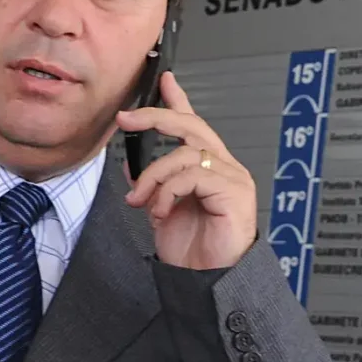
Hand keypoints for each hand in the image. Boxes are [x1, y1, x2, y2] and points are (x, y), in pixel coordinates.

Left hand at [116, 71, 257, 269]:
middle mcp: (224, 166)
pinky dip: (168, 191)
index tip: (164, 79)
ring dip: (154, 176)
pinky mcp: (234, 191)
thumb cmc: (192, 250)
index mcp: (208, 167)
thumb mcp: (160, 209)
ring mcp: (233, 177)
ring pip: (185, 153)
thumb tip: (131, 162)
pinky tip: (160, 212)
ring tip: (141, 202)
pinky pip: (193, 175)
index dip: (179, 100)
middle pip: (192, 126)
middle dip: (156, 116)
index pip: (194, 124)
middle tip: (126, 120)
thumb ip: (153, 182)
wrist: (206, 281)